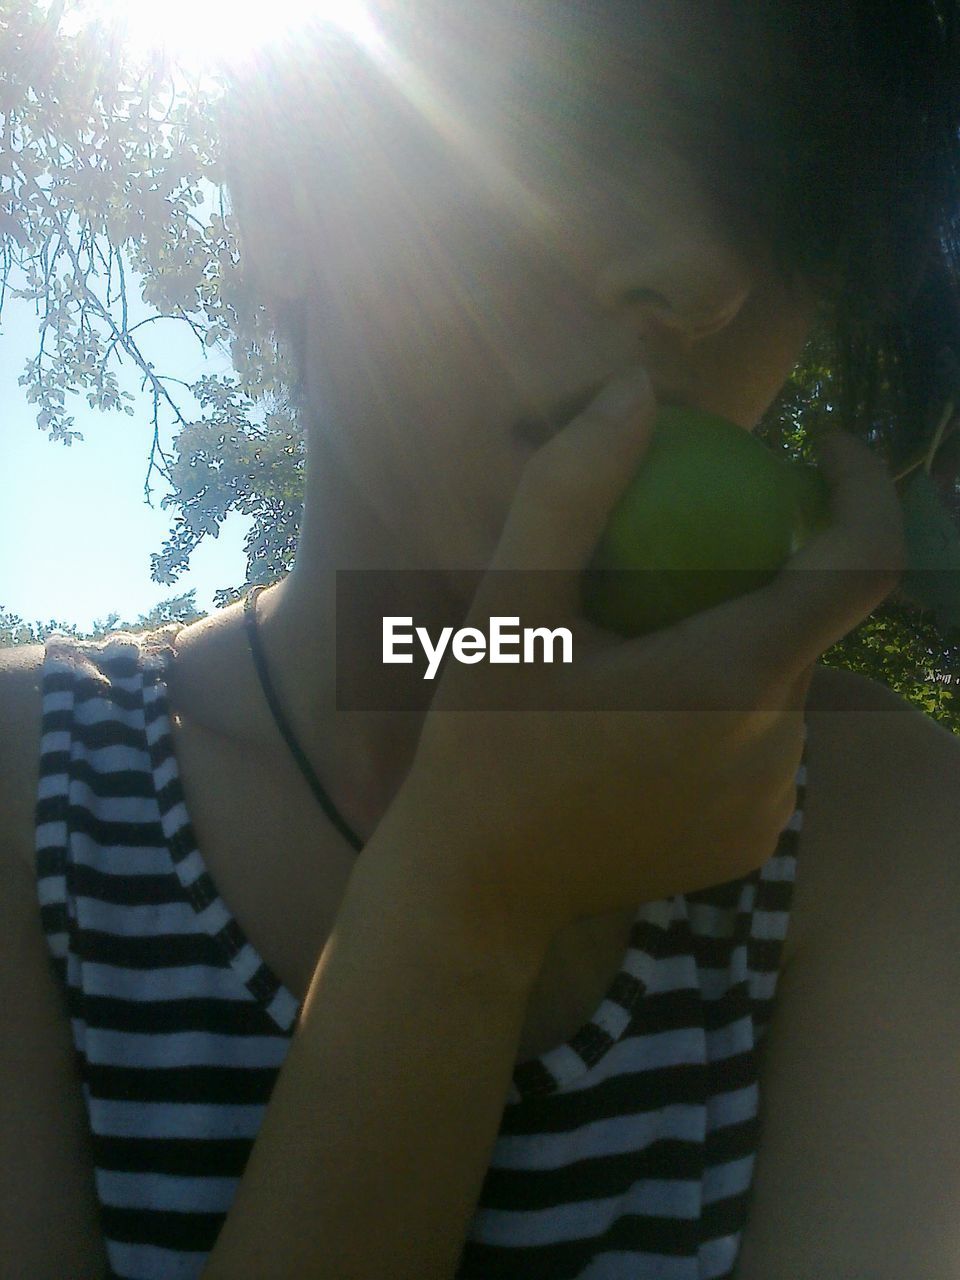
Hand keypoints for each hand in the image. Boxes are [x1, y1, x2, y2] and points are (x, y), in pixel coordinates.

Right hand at [392, 366, 905, 948]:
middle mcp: (777, 745)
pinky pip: (762, 746)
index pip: (859, 563)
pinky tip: (643, 721)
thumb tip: (636, 390)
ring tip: (638, 649)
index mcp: (733, 678)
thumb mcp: (507, 609)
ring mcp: (770, 804)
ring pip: (781, 686)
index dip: (864, 487)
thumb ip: (570, 492)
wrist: (475, 887)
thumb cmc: (481, 743)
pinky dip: (723, 712)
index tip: (825, 444)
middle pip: (805, 625)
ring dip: (735, 647)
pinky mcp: (751, 842)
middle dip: (759, 575)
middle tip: (662, 566)